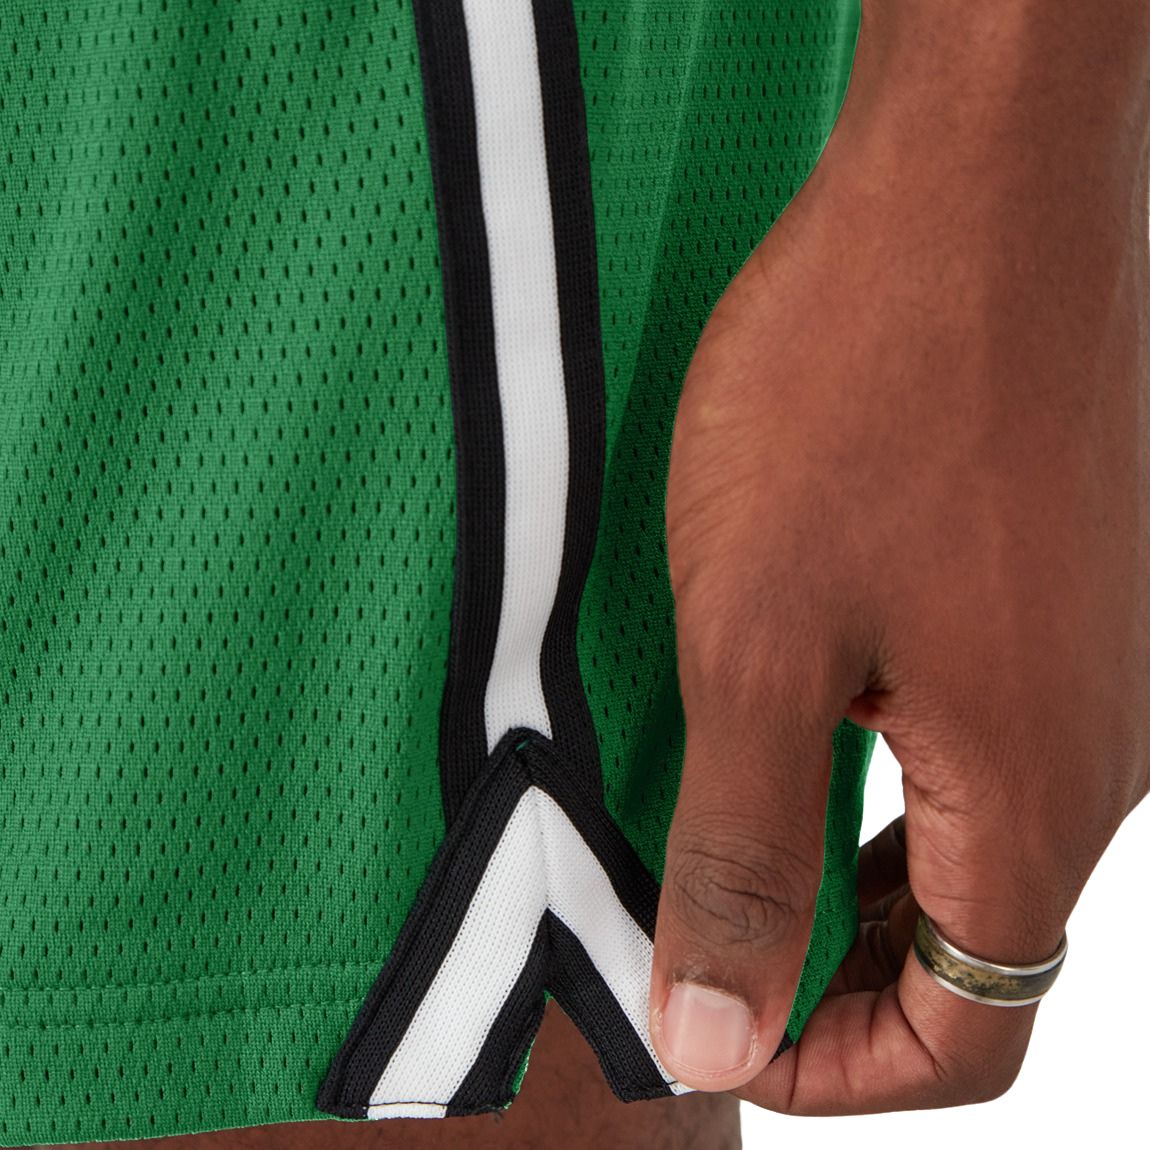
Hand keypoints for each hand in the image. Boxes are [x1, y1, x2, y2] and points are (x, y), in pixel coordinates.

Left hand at [647, 3, 1149, 1113]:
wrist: (973, 194)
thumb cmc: (865, 395)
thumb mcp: (761, 647)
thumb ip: (746, 853)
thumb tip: (716, 1035)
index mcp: (1034, 793)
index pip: (967, 1034)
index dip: (836, 1070)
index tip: (722, 1035)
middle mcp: (1090, 746)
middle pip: (975, 946)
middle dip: (839, 980)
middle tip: (711, 944)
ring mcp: (1082, 659)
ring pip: (969, 838)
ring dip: (855, 873)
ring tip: (740, 850)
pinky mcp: (1050, 585)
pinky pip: (973, 732)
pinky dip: (881, 774)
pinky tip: (807, 727)